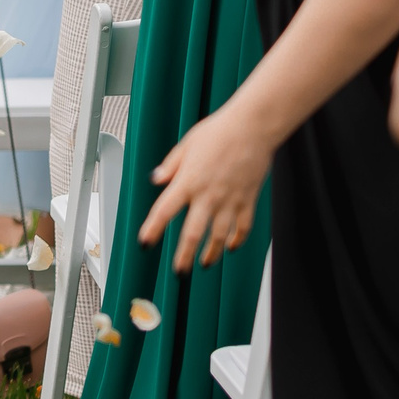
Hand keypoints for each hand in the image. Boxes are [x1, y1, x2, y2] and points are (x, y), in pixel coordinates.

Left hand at [137, 98, 274, 271]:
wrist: (253, 128)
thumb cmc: (219, 131)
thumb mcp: (186, 145)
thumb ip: (170, 166)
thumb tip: (157, 179)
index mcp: (188, 181)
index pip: (165, 210)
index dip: (153, 229)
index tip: (145, 242)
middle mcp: (208, 195)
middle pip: (193, 233)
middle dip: (185, 255)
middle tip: (179, 270)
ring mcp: (230, 200)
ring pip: (220, 236)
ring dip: (212, 253)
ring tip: (205, 263)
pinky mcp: (248, 200)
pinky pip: (243, 227)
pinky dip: (237, 240)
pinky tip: (232, 246)